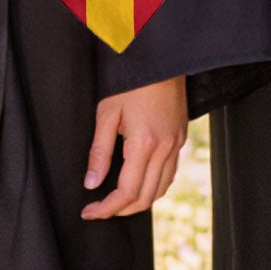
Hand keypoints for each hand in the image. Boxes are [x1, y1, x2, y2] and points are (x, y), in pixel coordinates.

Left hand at [80, 75, 187, 219]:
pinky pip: (170, 173)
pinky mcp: (181, 137)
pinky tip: (139, 182)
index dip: (106, 208)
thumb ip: (99, 152)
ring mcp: (176, 143)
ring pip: (161, 188)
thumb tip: (91, 183)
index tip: (89, 212)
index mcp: (144, 143)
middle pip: (145, 197)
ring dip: (139, 201)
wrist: (161, 58)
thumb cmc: (132, 81)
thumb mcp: (107, 113)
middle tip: (99, 209)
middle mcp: (165, 147)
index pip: (126, 192)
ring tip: (117, 201)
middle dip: (121, 210)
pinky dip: (154, 186)